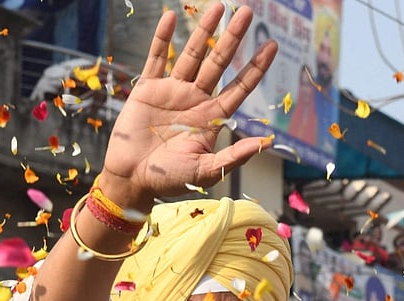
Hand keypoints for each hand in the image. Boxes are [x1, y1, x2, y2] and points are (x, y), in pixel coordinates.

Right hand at [100, 3, 277, 209]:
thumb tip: (267, 143)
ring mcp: (172, 92)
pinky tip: (170, 17)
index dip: (255, 67)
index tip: (271, 45)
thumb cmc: (169, 180)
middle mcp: (195, 100)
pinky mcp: (148, 89)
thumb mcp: (206, 171)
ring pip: (192, 55)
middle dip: (232, 38)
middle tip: (246, 12)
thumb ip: (234, 157)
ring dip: (203, 31)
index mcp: (212, 118)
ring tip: (217, 8)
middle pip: (219, 62)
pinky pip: (157, 58)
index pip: (239, 87)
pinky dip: (162, 38)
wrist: (132, 179)